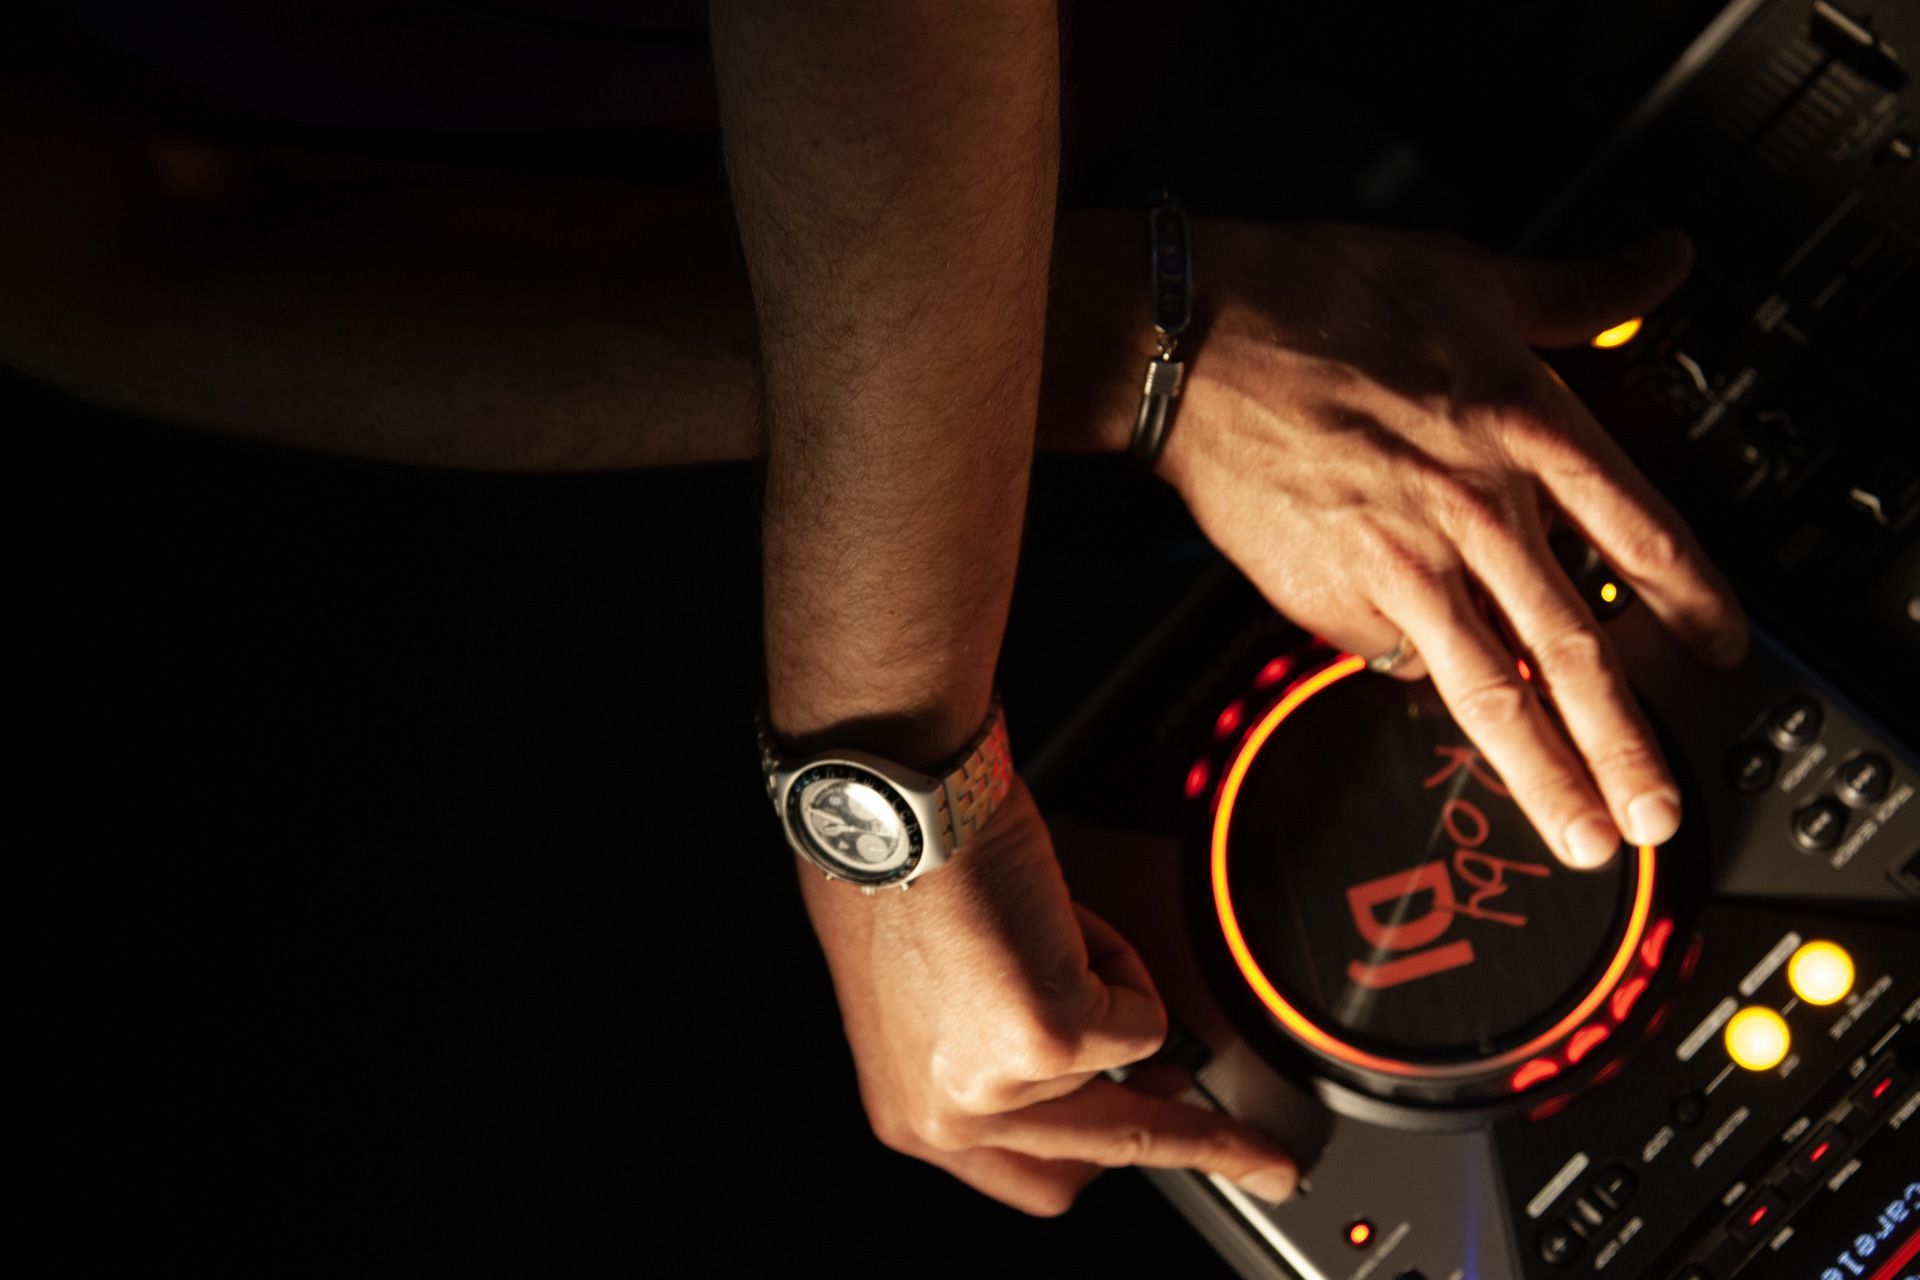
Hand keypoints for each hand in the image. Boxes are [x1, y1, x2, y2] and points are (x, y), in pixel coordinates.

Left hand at [800, 778, 1299, 1214]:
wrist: (889, 808)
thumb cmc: (895, 868)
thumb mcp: (928, 995)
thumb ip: (993, 1048)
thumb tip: (1091, 1057)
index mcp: (912, 1112)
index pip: (1035, 1176)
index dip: (1104, 1159)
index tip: (1154, 1148)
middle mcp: (945, 1119)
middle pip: (1108, 1155)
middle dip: (1204, 1149)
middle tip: (1266, 1160)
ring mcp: (1000, 1088)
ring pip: (1130, 1062)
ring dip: (1109, 978)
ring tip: (1046, 921)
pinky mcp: (1052, 1040)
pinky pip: (1144, 1014)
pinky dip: (1118, 951)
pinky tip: (1054, 916)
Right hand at [1158, 221, 1745, 868]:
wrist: (1192, 340)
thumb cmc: (1318, 299)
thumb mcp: (1471, 274)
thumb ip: (1578, 289)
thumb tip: (1662, 260)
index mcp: (1526, 427)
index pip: (1643, 540)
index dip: (1694, 608)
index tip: (1717, 656)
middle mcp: (1478, 507)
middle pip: (1577, 649)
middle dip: (1628, 744)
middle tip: (1657, 810)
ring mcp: (1404, 564)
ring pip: (1493, 689)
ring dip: (1545, 773)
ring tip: (1580, 836)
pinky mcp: (1332, 599)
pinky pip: (1391, 657)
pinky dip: (1416, 673)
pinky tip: (1422, 673)